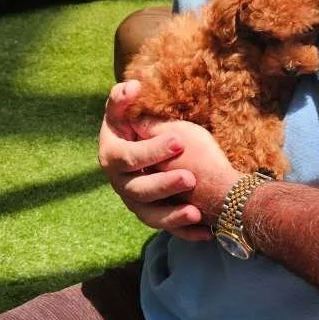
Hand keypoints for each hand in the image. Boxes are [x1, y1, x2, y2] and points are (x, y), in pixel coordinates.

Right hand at [99, 81, 234, 239]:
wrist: (153, 151)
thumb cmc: (142, 128)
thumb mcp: (131, 112)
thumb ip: (124, 100)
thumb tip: (132, 87)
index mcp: (113, 156)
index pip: (128, 157)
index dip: (152, 151)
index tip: (179, 142)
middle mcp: (121, 183)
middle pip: (139, 189)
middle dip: (164, 184)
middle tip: (190, 178)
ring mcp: (136, 203)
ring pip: (151, 215)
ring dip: (173, 215)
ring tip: (196, 213)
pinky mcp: (153, 216)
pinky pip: (168, 229)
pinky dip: (185, 232)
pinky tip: (205, 232)